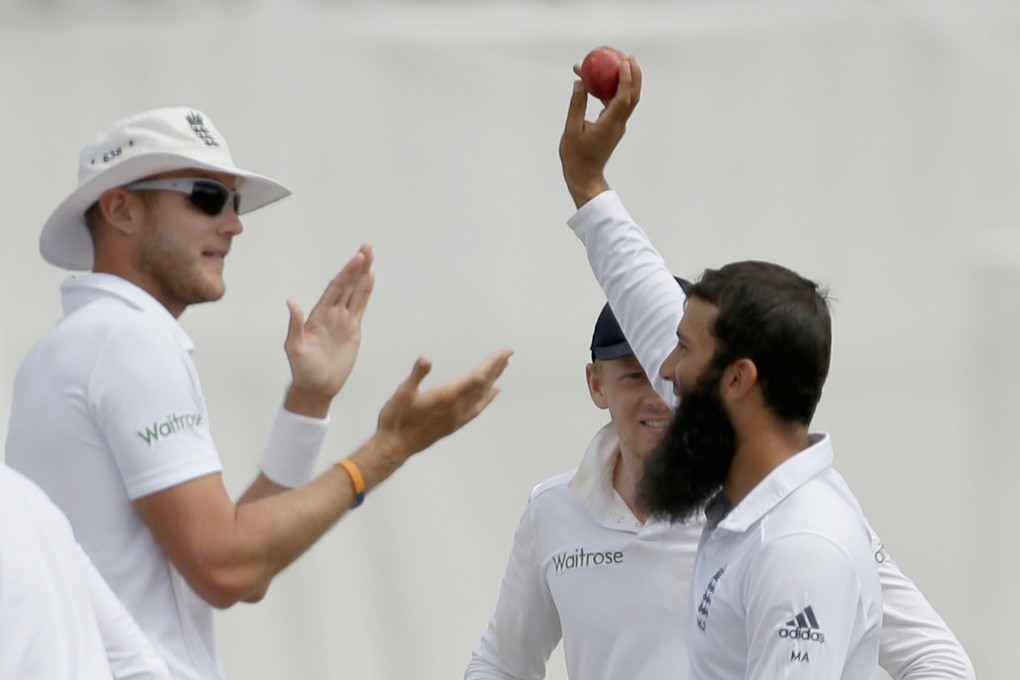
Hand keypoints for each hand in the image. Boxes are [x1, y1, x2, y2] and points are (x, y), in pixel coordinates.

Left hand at [283, 244, 374, 415]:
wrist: (316, 387)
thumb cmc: (303, 369)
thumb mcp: (294, 347)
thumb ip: (295, 324)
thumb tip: (291, 302)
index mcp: (318, 314)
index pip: (336, 288)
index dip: (347, 273)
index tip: (357, 258)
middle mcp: (332, 313)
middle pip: (348, 285)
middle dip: (357, 266)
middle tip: (367, 248)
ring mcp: (343, 321)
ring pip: (355, 292)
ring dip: (363, 275)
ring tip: (370, 257)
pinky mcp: (353, 331)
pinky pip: (360, 307)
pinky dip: (366, 293)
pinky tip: (371, 280)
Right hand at [373, 348, 512, 459]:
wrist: (394, 446)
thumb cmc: (396, 419)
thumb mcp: (403, 392)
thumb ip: (417, 374)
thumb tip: (426, 359)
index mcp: (447, 396)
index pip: (477, 377)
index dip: (492, 364)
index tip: (504, 352)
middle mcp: (456, 408)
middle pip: (483, 385)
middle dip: (496, 368)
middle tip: (508, 354)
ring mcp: (457, 418)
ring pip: (481, 397)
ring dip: (493, 380)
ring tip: (502, 368)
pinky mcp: (453, 425)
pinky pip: (476, 410)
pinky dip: (486, 399)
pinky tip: (492, 394)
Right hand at [559, 56, 642, 208]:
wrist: (584, 176)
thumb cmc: (576, 156)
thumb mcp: (572, 129)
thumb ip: (577, 105)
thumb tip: (580, 83)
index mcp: (610, 124)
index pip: (623, 97)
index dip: (625, 78)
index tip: (623, 61)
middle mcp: (618, 124)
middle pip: (632, 96)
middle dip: (633, 76)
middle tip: (628, 57)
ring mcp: (617, 126)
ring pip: (626, 100)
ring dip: (625, 82)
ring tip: (618, 64)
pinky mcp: (612, 128)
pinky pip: (616, 105)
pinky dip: (612, 92)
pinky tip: (601, 83)